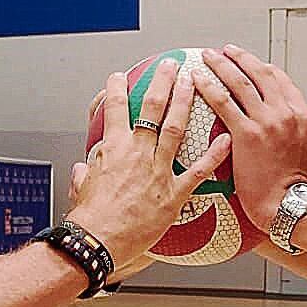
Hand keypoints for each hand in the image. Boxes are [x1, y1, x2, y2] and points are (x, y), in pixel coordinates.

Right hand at [69, 61, 229, 270]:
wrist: (98, 242)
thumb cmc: (89, 219)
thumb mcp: (80, 189)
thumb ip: (85, 174)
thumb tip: (83, 170)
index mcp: (112, 149)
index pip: (113, 108)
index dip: (115, 88)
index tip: (119, 76)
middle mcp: (137, 153)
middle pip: (151, 107)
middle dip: (162, 81)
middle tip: (172, 65)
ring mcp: (157, 170)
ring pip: (175, 127)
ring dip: (186, 102)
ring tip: (195, 83)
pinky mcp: (173, 194)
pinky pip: (198, 171)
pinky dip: (214, 155)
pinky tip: (226, 140)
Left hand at [196, 46, 306, 229]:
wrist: (289, 206)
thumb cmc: (301, 190)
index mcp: (303, 117)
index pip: (282, 81)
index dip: (264, 69)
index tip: (253, 65)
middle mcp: (285, 113)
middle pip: (260, 74)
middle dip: (241, 58)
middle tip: (226, 51)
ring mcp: (266, 121)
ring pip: (240, 82)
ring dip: (221, 65)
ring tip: (208, 57)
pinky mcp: (246, 134)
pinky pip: (223, 102)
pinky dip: (209, 87)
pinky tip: (197, 80)